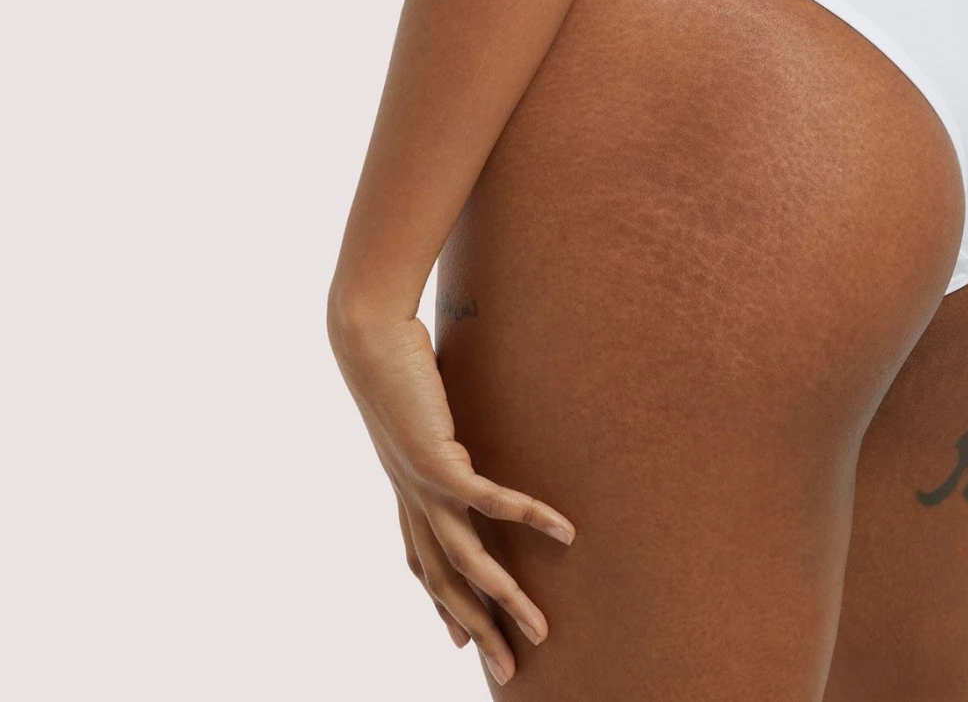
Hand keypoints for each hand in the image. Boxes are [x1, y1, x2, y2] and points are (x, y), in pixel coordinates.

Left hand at [330, 306, 575, 685]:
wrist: (366, 336)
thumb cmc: (392, 354)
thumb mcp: (417, 398)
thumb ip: (437, 417)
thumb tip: (456, 407)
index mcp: (405, 487)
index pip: (422, 562)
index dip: (440, 606)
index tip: (459, 642)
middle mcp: (411, 498)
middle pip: (446, 583)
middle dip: (478, 629)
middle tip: (509, 669)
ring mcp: (422, 486)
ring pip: (467, 562)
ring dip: (505, 600)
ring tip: (540, 628)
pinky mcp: (437, 463)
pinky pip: (492, 503)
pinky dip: (530, 518)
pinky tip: (565, 531)